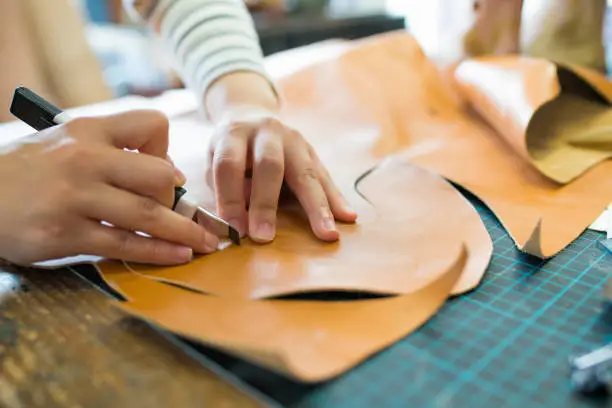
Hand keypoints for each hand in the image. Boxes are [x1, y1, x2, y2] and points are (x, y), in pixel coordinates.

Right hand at [0, 110, 217, 265]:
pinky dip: (157, 253)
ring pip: (147, 214)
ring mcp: (75, 197)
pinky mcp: (65, 234)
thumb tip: (166, 176)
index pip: (150, 124)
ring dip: (184, 232)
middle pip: (157, 175)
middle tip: (192, 218)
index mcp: (87, 130)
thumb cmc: (27, 171)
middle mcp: (84, 159)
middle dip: (181, 201)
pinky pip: (124, 245)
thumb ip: (110, 151)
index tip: (166, 173)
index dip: (166, 148)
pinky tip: (178, 256)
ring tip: (205, 244)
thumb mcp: (63, 142)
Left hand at [206, 106, 356, 242]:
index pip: (229, 165)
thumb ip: (225, 188)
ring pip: (306, 172)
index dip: (229, 198)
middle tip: (264, 237)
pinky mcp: (312, 151)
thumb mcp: (213, 162)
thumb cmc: (229, 150)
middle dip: (266, 204)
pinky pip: (325, 177)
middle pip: (269, 166)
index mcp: (234, 133)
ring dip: (317, 206)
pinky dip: (336, 199)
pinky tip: (348, 216)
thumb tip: (240, 222)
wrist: (250, 115)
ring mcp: (294, 140)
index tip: (233, 230)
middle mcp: (267, 132)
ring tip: (327, 233)